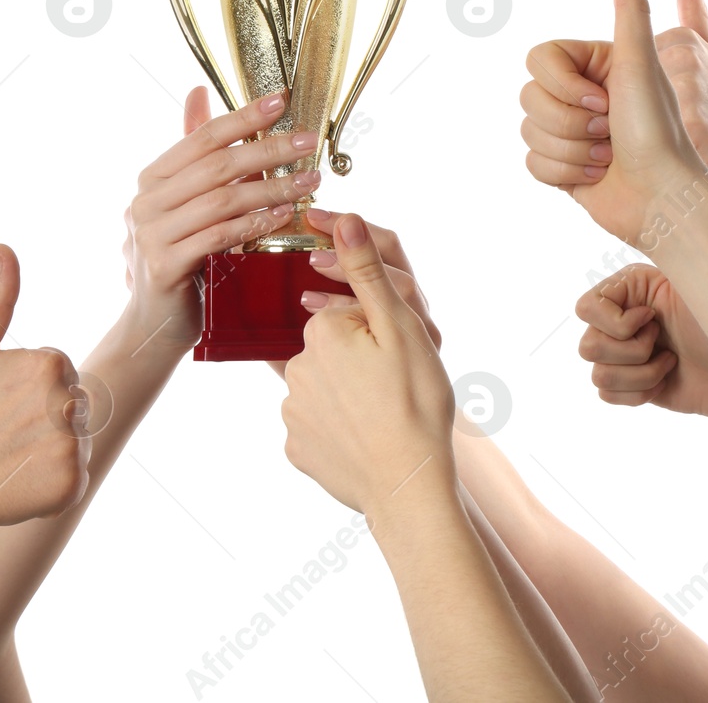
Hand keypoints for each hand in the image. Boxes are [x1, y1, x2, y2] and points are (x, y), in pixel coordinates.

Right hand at [0, 245, 90, 526]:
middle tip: (1, 435)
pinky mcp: (72, 484)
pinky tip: (18, 481)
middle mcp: (68, 401)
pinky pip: (76, 477)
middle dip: (44, 417)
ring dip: (50, 448)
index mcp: (50, 362)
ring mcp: (71, 446)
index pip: (59, 373)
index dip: (26, 390)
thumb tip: (4, 248)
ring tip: (8, 457)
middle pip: (74, 404)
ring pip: (77, 440)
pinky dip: (53, 483)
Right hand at [123, 87, 320, 348]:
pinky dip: (254, 224)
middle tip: (307, 141)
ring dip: (271, 188)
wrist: (152, 325)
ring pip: (222, 201)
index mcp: (152, 179)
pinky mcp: (165, 267)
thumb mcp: (184, 204)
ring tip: (309, 180)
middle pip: (216, 166)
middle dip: (267, 150)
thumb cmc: (178, 259)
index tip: (281, 101)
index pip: (202, 137)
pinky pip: (217, 237)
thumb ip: (195, 154)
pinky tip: (284, 216)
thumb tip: (198, 92)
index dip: (242, 116)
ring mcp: (151, 235)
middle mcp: (146, 201)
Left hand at [281, 214, 454, 517]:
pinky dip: (339, 428)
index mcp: (321, 332)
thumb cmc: (415, 403)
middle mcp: (296, 368)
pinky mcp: (297, 447)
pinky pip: (318, 426)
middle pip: (332, 351)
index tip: (399, 354)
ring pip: (324, 388)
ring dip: (349, 394)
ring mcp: (293, 411)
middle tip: (396, 387)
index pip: (346, 315)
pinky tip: (366, 438)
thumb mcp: (401, 327)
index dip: (377, 330)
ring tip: (385, 415)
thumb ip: (366, 272)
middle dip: (360, 360)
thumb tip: (343, 221)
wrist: (410, 486)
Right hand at [521, 0, 705, 243]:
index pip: (538, 60)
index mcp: (595, 66)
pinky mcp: (561, 166)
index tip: (604, 100)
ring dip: (570, 151)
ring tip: (608, 158)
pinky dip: (563, 173)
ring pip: (528, 132)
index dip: (564, 85)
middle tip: (610, 133)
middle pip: (528, 98)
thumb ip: (632, 9)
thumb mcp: (641, 63)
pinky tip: (596, 177)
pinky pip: (531, 162)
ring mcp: (569, 132)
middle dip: (569, 123)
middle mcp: (580, 95)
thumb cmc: (657, 130)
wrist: (662, 197)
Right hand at [575, 264, 707, 452]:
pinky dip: (638, 394)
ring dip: (641, 376)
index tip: (654, 318)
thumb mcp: (700, 282)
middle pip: (587, 346)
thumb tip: (640, 218)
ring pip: (598, 376)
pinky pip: (605, 395)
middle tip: (666, 343)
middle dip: (632, 353)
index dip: (616, 323)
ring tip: (671, 364)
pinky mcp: (631, 385)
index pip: (585, 308)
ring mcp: (625, 355)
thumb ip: (667, 254)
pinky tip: (666, 381)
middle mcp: (621, 319)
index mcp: (630, 289)